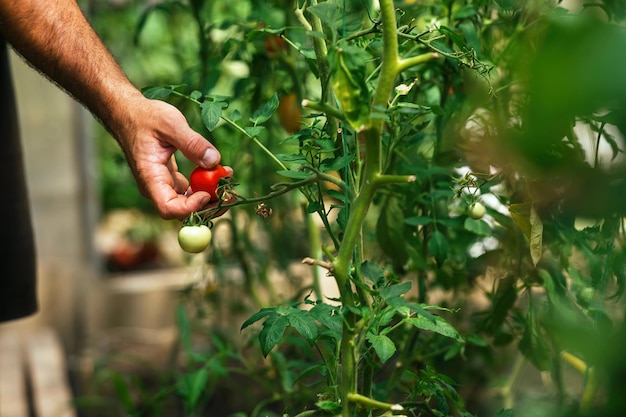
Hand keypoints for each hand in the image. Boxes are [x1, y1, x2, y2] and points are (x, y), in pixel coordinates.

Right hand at [116, 97, 230, 219]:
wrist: (131, 114)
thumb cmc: (145, 117)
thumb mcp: (170, 123)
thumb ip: (192, 143)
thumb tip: (214, 161)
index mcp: (150, 178)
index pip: (168, 208)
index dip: (191, 207)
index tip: (209, 193)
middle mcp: (156, 188)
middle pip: (183, 212)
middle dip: (208, 208)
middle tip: (230, 195)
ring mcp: (165, 186)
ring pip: (189, 204)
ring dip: (211, 199)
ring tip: (229, 182)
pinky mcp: (172, 181)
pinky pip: (191, 192)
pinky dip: (207, 187)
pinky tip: (221, 173)